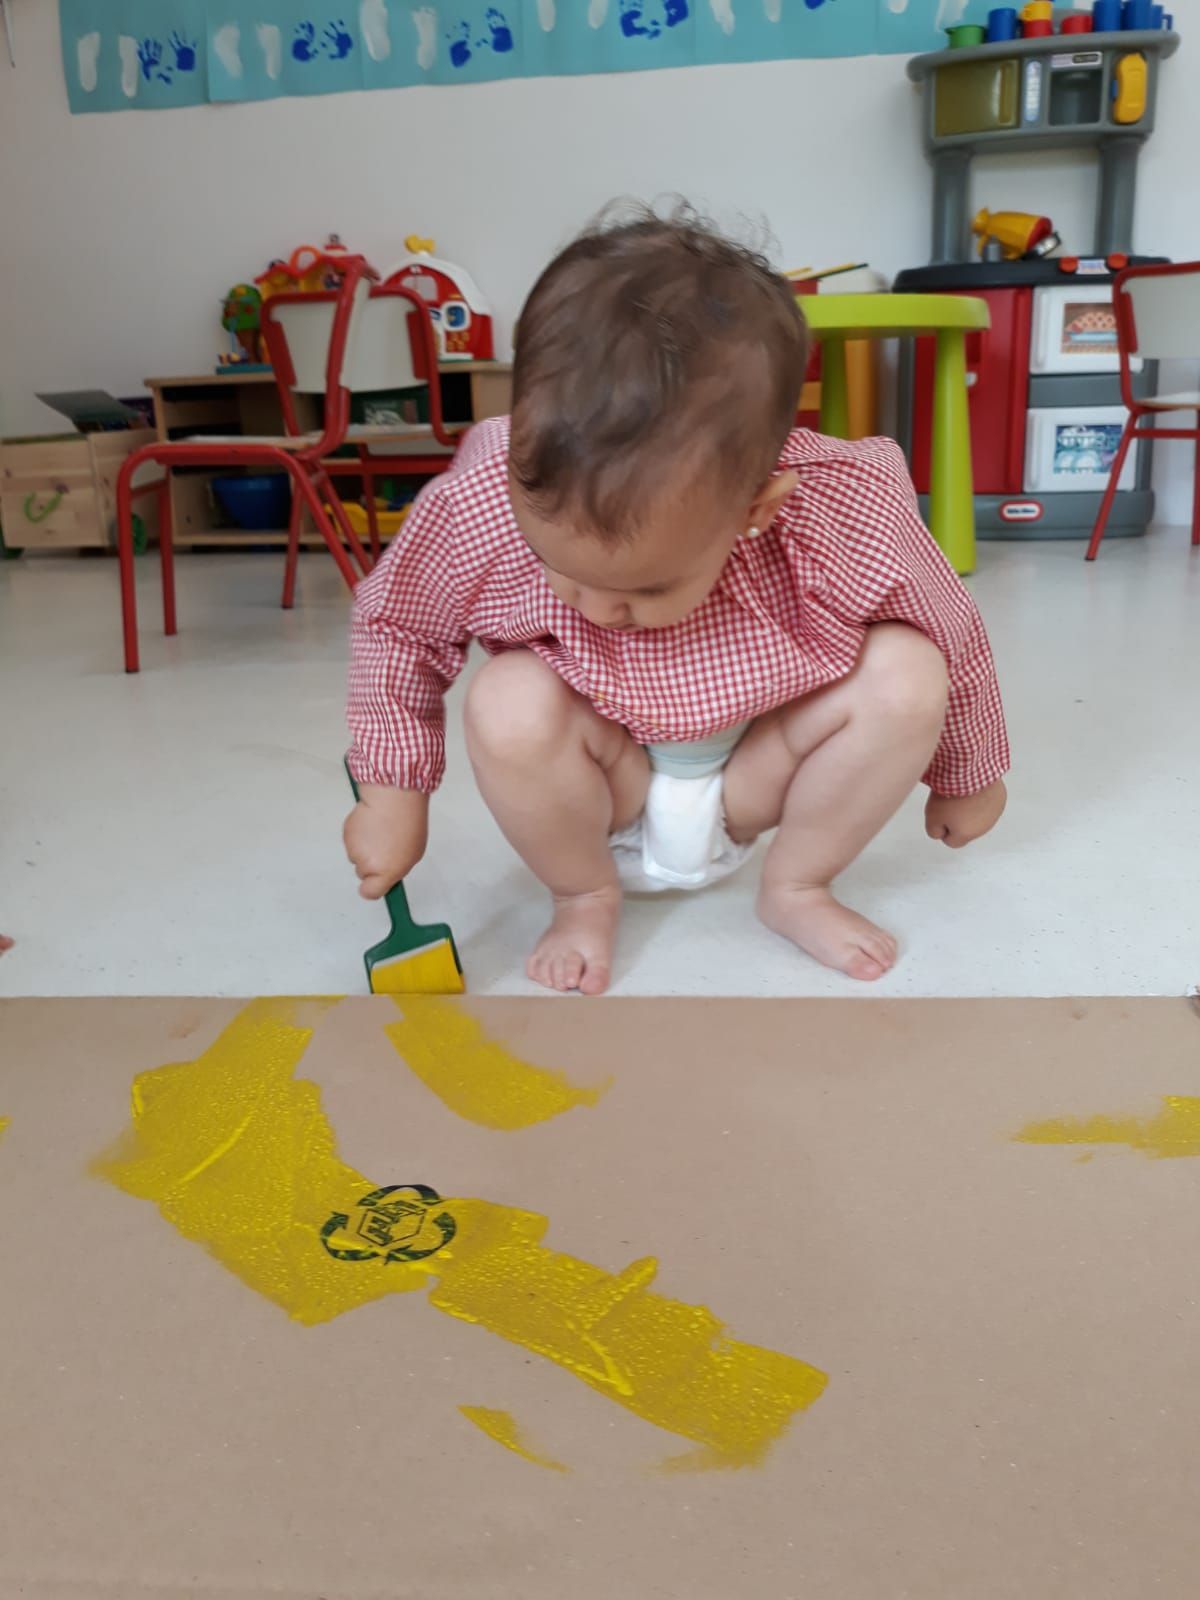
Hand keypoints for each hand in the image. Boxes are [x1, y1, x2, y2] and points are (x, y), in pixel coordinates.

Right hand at [344, 785, 428, 899]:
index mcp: (385, 873)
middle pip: (363, 872)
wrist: (393, 799)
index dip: (372, 888)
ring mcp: (354, 849)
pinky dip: (359, 834)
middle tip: (385, 846)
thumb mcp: (412, 854)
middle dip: (371, 863)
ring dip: (365, 847)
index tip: (375, 883)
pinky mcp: (346, 834)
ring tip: (380, 830)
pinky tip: (371, 823)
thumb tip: (388, 874)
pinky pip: (352, 840)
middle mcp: (366, 864)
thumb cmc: (408, 824)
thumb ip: (396, 868)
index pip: (369, 892)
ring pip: (357, 855)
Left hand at [925, 779, 1006, 848]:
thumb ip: (934, 831)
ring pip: (979, 816)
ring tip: (962, 792)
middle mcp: (984, 828)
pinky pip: (988, 802)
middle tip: (949, 802)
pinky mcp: (1000, 798)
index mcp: (967, 835)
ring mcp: (994, 813)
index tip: (940, 815)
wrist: (969, 771)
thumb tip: (940, 834)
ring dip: (971, 808)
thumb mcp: (931, 816)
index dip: (943, 828)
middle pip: (966, 829)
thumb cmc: (950, 793)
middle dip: (958, 819)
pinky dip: (982, 796)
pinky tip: (975, 786)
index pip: (951, 841)